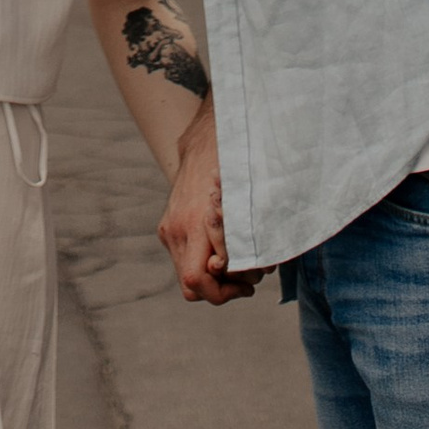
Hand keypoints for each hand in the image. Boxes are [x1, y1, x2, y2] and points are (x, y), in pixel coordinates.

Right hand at [159, 113, 245, 303]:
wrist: (208, 134)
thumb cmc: (235, 165)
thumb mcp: (246, 199)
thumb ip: (246, 234)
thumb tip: (261, 268)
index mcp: (195, 222)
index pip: (197, 280)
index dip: (222, 294)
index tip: (247, 287)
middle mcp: (177, 228)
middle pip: (191, 286)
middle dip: (220, 291)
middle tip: (247, 282)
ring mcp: (169, 227)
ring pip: (185, 275)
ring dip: (212, 278)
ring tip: (238, 265)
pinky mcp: (167, 225)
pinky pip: (183, 257)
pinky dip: (203, 262)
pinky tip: (223, 251)